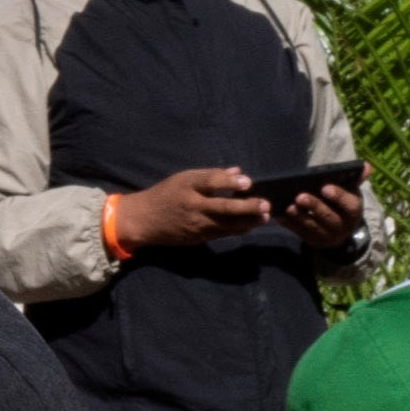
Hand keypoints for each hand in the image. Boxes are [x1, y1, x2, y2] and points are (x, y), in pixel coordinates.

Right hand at [115, 163, 269, 254]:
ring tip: (265, 217)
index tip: (248, 182)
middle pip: (223, 208)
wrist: (144, 221)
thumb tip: (238, 172)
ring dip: (248, 221)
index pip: (210, 182)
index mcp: (187, 186)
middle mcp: (192, 206)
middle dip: (246, 207)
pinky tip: (250, 225)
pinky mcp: (198, 238)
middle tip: (265, 204)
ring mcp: (196, 224)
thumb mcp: (184, 178)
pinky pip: (221, 233)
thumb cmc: (166, 194)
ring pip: (226, 224)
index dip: (230, 182)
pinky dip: (237, 229)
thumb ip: (211, 176)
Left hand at [281, 175, 365, 255]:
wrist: (340, 229)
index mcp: (354, 211)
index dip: (338, 196)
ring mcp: (329, 237)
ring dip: (300, 217)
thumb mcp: (351, 192)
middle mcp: (343, 227)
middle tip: (300, 196)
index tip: (324, 187)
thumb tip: (366, 166)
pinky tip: (281, 216)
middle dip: (314, 206)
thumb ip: (355, 179)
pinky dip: (290, 225)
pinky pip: (301, 234)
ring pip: (314, 227)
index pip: (349, 205)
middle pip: (329, 217)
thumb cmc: (342, 204)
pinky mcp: (314, 242)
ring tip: (289, 206)